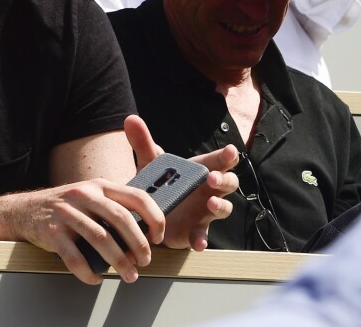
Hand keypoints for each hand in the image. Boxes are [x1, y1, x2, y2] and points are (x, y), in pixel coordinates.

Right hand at [0, 177, 164, 284]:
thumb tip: (147, 231)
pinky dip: (89, 272)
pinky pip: (74, 257)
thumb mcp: (90, 196)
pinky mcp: (51, 231)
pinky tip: (96, 279)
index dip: (153, 217)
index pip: (136, 195)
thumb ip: (114, 206)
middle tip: (145, 262)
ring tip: (129, 276)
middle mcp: (84, 194)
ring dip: (119, 261)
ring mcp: (67, 212)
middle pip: (120, 218)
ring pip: (100, 238)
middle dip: (138, 244)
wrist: (23, 210)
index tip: (158, 237)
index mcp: (99, 185)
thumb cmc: (66, 207)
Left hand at [124, 114, 238, 250]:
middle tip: (213, 178)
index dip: (227, 156)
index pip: (220, 160)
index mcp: (201, 170)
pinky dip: (201, 238)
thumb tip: (131, 119)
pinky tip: (198, 241)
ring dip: (220, 206)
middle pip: (229, 183)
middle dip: (224, 180)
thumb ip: (143, 142)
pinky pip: (202, 235)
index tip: (230, 151)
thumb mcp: (151, 163)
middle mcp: (208, 190)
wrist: (148, 212)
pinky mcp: (194, 231)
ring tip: (211, 204)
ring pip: (223, 208)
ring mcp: (204, 212)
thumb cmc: (159, 182)